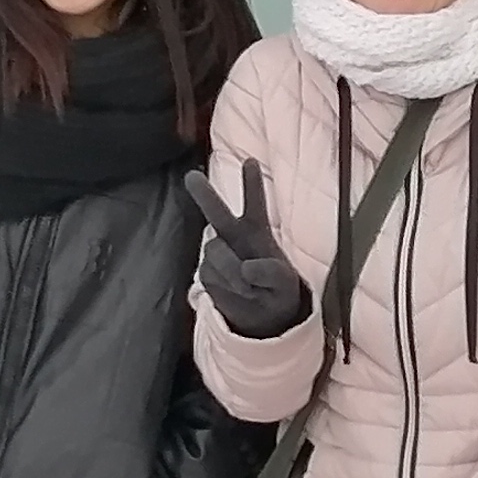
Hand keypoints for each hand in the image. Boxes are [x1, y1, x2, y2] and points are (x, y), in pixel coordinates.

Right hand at [187, 163, 315, 338]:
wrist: (262, 316)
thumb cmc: (278, 290)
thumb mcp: (286, 283)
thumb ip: (272, 272)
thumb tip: (247, 268)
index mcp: (257, 231)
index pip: (255, 204)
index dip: (252, 184)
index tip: (250, 161)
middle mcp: (234, 237)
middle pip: (217, 212)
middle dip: (205, 195)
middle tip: (191, 177)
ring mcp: (217, 254)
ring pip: (216, 253)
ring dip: (233, 272)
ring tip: (250, 288)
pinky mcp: (206, 274)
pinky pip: (212, 276)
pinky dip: (226, 288)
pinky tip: (238, 293)